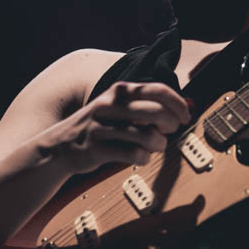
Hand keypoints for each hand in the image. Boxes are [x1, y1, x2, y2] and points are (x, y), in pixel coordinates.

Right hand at [40, 80, 191, 172]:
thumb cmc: (98, 126)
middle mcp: (110, 106)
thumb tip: (188, 104)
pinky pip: (133, 155)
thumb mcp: (118, 107)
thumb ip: (148, 105)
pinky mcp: (97, 149)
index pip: (158, 90)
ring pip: (147, 136)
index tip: (185, 116)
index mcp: (118, 91)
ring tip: (155, 146)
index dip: (178, 104)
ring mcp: (102, 127)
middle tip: (169, 132)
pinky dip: (144, 158)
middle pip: (157, 112)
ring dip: (159, 144)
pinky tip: (141, 157)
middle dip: (171, 124)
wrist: (60, 146)